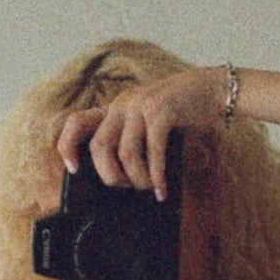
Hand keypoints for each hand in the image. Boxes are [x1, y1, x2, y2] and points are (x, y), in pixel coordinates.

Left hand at [55, 67, 224, 196]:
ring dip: (138, 180)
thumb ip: (132, 141)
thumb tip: (121, 180)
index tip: (72, 169)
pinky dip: (157, 176)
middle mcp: (123, 104)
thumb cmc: (181, 115)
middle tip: (128, 188)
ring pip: (126, 154)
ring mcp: (141, 105)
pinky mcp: (161, 110)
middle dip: (111, 177)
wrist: (213, 90)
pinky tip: (162, 190)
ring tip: (150, 188)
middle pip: (99, 147)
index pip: (77, 122)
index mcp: (115, 109)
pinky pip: (152, 152)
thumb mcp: (149, 125)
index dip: (67, 145)